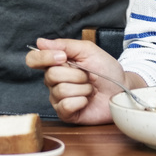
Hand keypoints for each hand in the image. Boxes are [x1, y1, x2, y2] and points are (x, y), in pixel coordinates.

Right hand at [27, 37, 143, 124]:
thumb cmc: (107, 70)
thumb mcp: (88, 50)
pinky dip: (80, 101)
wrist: (121, 90)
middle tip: (87, 76)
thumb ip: (64, 45)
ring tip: (90, 88)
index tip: (62, 57)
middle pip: (51, 75)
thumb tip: (40, 42)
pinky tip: (86, 100)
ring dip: (82, 88)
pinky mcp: (66, 113)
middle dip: (75, 74)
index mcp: (56, 63)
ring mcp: (59, 98)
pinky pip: (65, 106)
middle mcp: (54, 81)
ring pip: (60, 90)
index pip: (34, 59)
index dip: (44, 57)